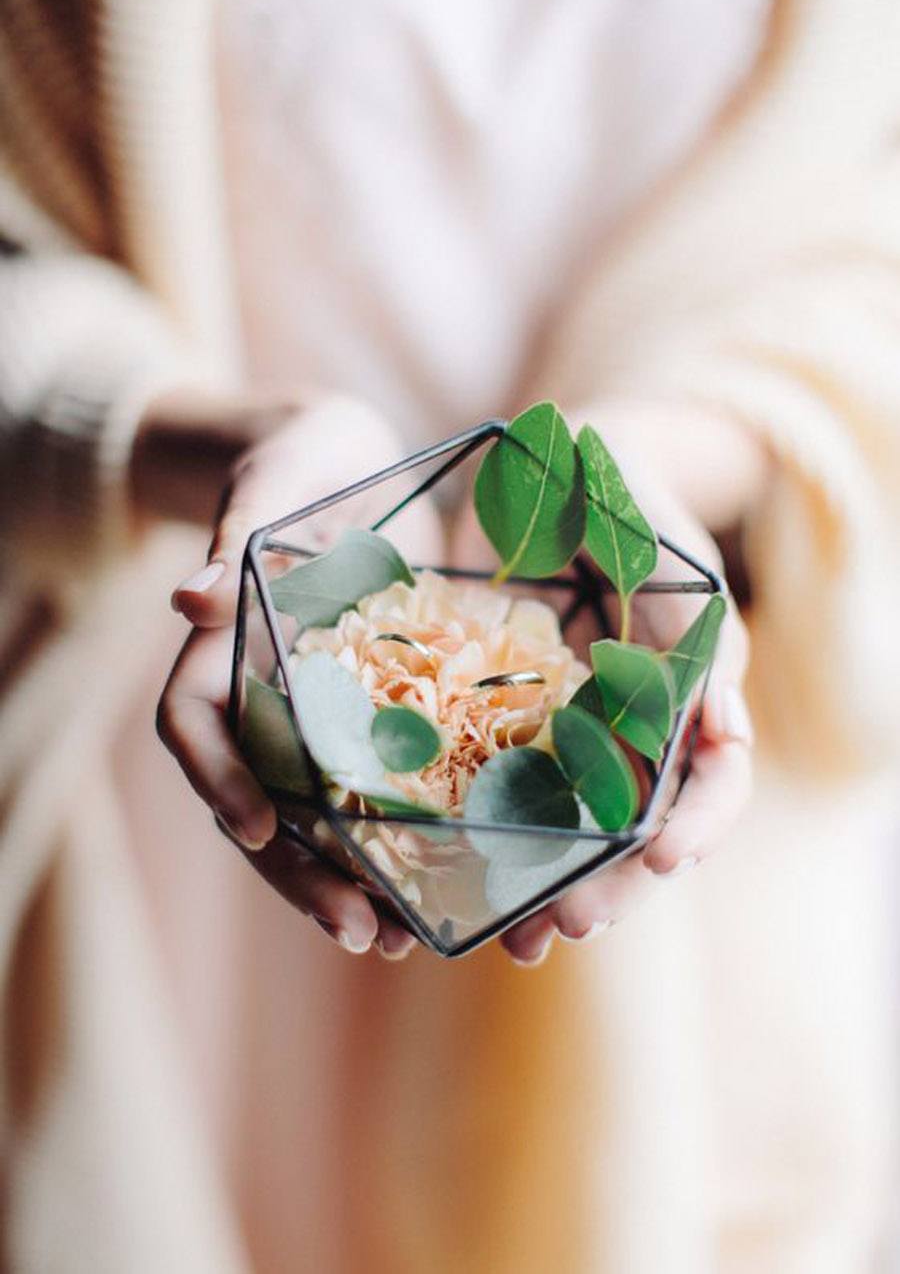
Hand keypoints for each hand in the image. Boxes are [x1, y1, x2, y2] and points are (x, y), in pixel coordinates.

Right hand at [155, 394, 442, 960]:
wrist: (351, 455)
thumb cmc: (303, 456)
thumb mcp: (275, 483)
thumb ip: (238, 538)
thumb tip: (187, 600)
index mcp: (224, 644)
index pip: (194, 723)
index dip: (218, 782)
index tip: (262, 832)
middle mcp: (264, 692)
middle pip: (260, 800)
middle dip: (302, 872)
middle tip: (359, 931)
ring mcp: (318, 710)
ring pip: (319, 813)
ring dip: (354, 877)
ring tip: (404, 935)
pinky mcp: (375, 710)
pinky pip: (380, 785)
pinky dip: (404, 835)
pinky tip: (447, 876)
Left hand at [448, 398, 762, 965]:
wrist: (548, 467)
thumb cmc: (615, 492)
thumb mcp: (659, 546)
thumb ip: (692, 629)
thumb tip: (727, 732)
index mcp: (691, 685)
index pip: (714, 772)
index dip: (697, 820)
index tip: (658, 858)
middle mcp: (639, 722)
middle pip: (642, 824)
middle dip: (611, 883)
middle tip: (564, 925)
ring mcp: (576, 729)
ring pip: (576, 829)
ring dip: (553, 887)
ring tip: (516, 940)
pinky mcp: (514, 726)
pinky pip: (507, 792)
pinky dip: (491, 840)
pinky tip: (461, 880)